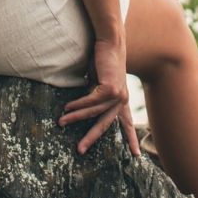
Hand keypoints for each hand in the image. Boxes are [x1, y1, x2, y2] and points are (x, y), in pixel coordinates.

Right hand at [57, 37, 139, 156]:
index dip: (131, 139)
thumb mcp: (101, 83)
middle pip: (106, 124)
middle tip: (80, 150)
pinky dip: (78, 105)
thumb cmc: (103, 61)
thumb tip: (85, 108)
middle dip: (92, 137)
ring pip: (94, 112)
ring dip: (76, 117)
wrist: (110, 42)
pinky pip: (91, 101)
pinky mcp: (111, 88)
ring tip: (61, 122)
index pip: (127, 123)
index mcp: (121, 101)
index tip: (136, 155)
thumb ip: (97, 97)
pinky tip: (67, 107)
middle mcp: (122, 100)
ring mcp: (118, 95)